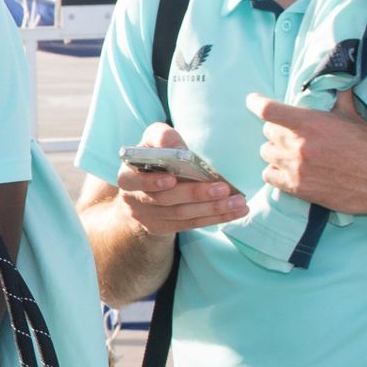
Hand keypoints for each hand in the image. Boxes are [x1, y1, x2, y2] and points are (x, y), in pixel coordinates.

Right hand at [114, 122, 244, 235]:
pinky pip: (191, 224)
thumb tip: (180, 150)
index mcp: (127, 177)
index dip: (152, 182)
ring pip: (182, 215)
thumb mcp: (151, 141)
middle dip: (196, 194)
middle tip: (223, 189)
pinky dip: (215, 218)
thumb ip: (162, 137)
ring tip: (238, 202)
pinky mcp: (162, 228)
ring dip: (212, 209)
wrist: (141, 190)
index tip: (172, 179)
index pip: (134, 181)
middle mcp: (133, 200)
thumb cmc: (151, 159)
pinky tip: (235, 211)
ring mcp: (147, 218)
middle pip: (165, 199)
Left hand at [247, 89, 366, 215]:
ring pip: (266, 153)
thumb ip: (339, 98)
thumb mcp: (354, 117)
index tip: (252, 100)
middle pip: (268, 131)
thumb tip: (339, 80)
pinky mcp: (298, 189)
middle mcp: (298, 145)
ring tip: (291, 152)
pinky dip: (275, 172)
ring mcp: (296, 168)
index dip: (256, 102)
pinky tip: (287, 170)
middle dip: (278, 130)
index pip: (268, 110)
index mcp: (310, 123)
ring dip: (276, 151)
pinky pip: (269, 176)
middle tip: (292, 133)